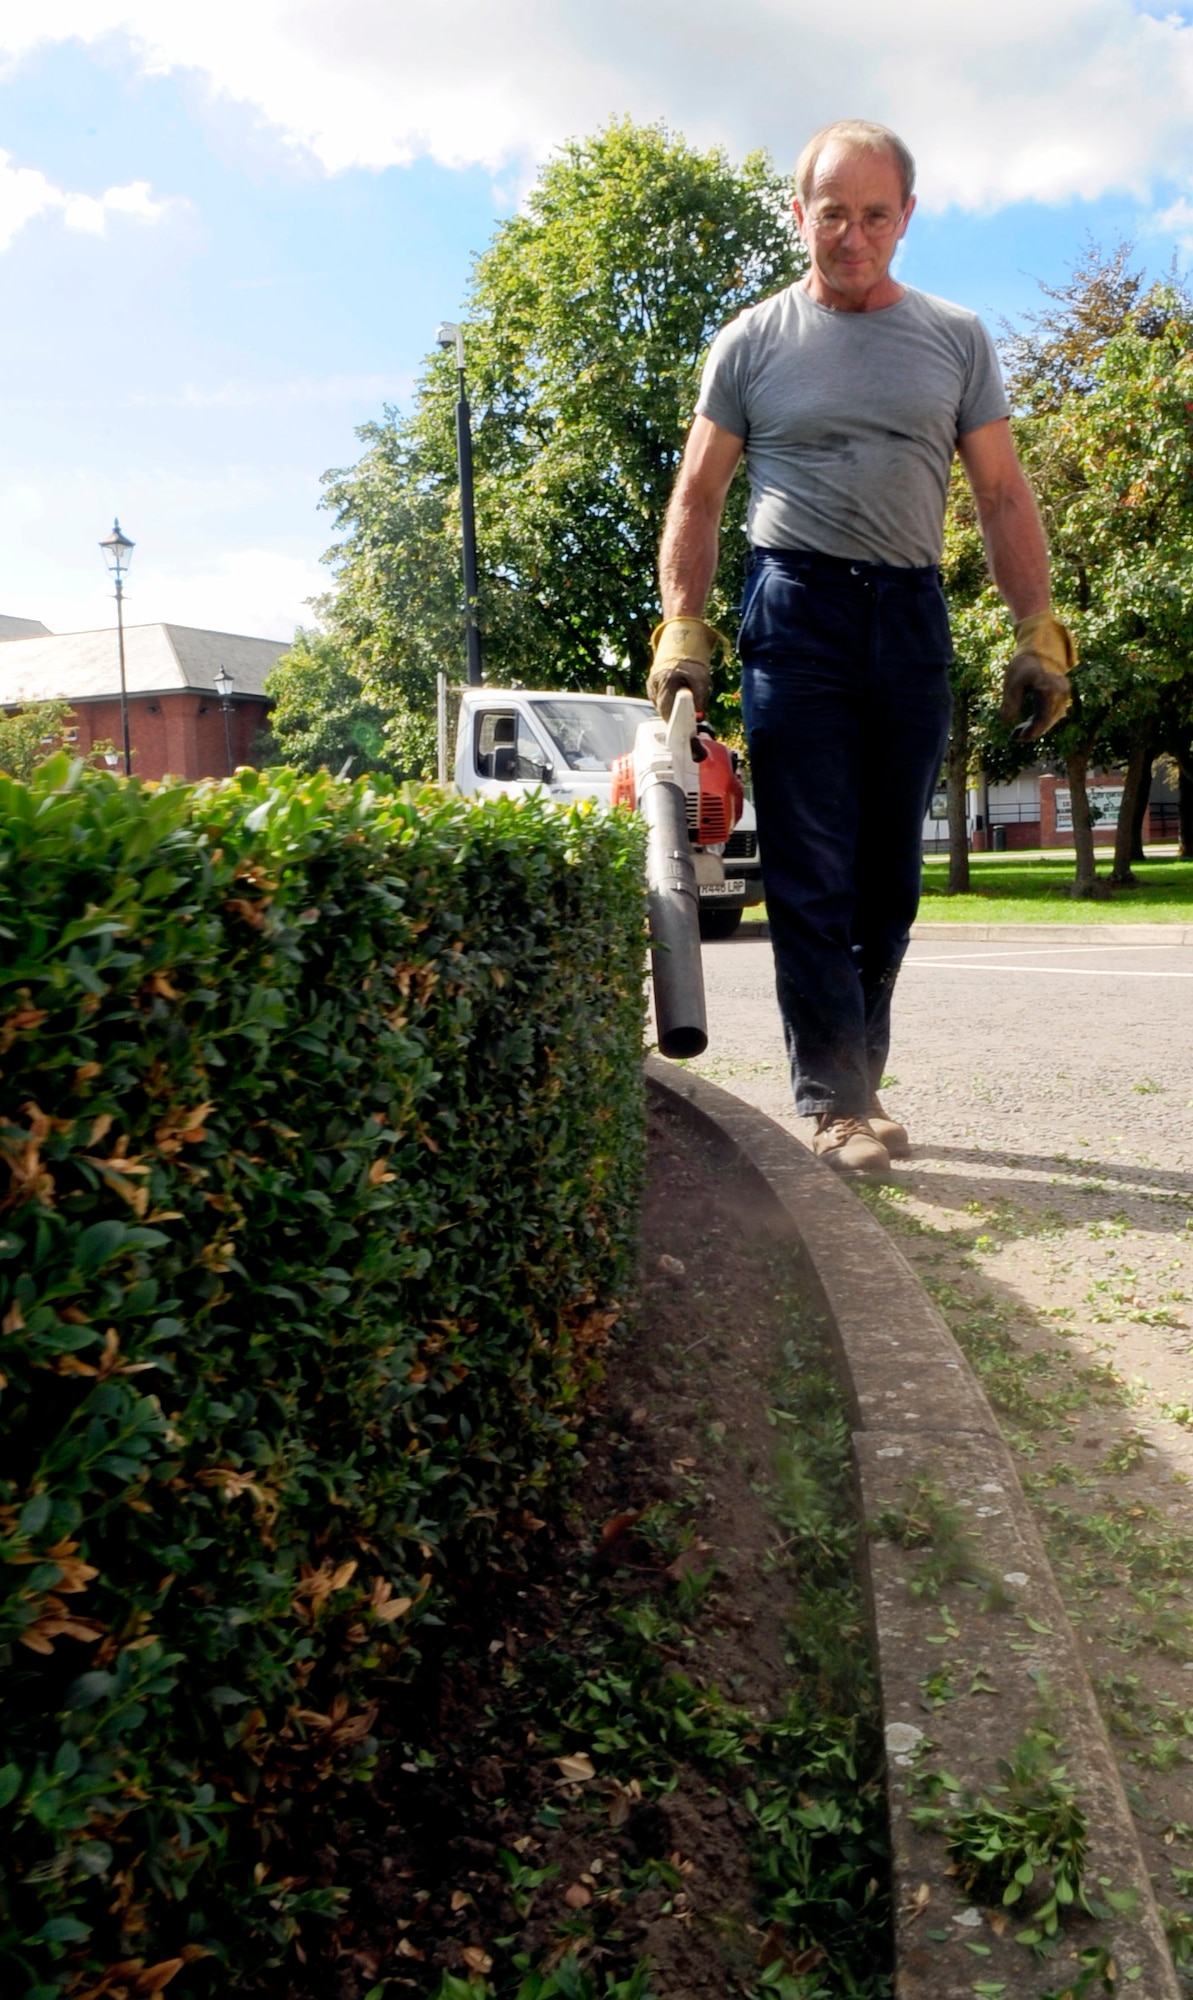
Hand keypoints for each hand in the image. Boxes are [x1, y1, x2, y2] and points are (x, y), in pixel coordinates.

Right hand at [647, 617, 718, 719]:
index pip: (666, 708)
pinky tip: (676, 701)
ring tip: (682, 707)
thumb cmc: (693, 665)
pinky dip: (668, 705)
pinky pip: (659, 703)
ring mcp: (651, 686)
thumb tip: (699, 717)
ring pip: (660, 707)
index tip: (683, 728)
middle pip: (662, 710)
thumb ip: (700, 699)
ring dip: (671, 711)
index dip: (674, 721)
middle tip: (686, 721)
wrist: (681, 651)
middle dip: (674, 717)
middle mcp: (655, 683)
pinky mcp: (651, 688)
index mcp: (665, 679)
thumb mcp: (702, 680)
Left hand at [1000, 613, 1075, 742]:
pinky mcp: (1062, 694)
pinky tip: (1028, 722)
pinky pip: (1054, 712)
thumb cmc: (1024, 663)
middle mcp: (1061, 694)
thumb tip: (1005, 722)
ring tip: (1019, 730)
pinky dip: (1042, 719)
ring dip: (1036, 727)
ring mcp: (1064, 694)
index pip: (1042, 720)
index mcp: (1050, 691)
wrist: (1041, 647)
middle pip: (1048, 722)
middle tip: (1014, 736)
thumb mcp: (1012, 682)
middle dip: (1031, 732)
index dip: (1029, 733)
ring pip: (1052, 719)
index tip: (1015, 737)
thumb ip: (1010, 702)